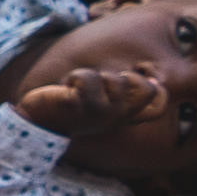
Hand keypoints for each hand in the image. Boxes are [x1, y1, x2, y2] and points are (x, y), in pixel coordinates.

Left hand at [18, 62, 161, 144]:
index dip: (152, 90)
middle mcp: (116, 118)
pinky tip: (66, 90)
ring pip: (113, 79)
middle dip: (117, 77)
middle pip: (139, 86)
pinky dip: (76, 77)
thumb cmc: (74, 103)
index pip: (158, 106)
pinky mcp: (77, 107)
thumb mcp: (107, 96)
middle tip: (95, 88)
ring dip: (92, 77)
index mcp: (125, 115)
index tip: (128, 86)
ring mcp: (98, 115)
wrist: (38, 117)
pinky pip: (88, 78)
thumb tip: (156, 83)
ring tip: (78, 90)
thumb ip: (130, 90)